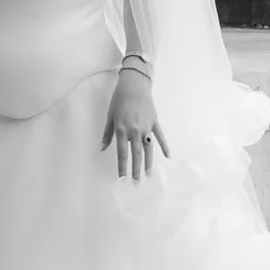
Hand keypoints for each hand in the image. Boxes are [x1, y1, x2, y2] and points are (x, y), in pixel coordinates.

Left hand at [103, 63, 167, 181]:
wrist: (134, 84)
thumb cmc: (119, 99)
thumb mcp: (110, 116)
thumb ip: (107, 134)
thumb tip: (101, 149)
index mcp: (122, 130)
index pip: (122, 153)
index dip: (122, 167)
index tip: (122, 179)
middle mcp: (135, 131)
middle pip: (136, 155)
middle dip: (136, 171)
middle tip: (137, 184)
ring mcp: (146, 127)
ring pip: (149, 149)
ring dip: (149, 163)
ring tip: (149, 176)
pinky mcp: (154, 122)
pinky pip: (160, 137)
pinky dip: (164, 146)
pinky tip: (168, 156)